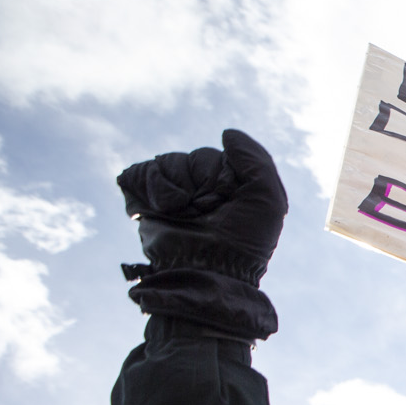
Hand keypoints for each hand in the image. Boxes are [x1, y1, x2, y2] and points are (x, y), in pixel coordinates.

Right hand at [117, 129, 287, 284]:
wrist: (205, 271)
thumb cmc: (243, 240)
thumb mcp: (267, 197)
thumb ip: (256, 158)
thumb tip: (226, 133)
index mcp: (230, 188)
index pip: (219, 156)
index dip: (221, 175)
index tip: (227, 200)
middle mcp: (201, 190)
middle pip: (192, 157)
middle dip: (198, 179)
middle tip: (204, 210)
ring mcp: (172, 196)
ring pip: (166, 161)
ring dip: (174, 187)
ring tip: (180, 212)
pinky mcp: (145, 202)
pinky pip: (139, 172)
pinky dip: (149, 186)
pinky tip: (161, 207)